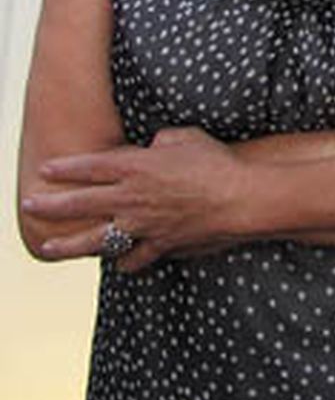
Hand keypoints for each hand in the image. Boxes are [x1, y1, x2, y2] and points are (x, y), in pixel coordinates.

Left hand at [24, 127, 244, 271]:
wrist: (240, 199)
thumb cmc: (217, 163)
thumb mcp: (188, 138)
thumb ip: (164, 140)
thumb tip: (154, 145)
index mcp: (137, 167)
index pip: (90, 167)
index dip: (65, 168)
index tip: (45, 170)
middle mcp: (131, 198)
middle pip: (80, 203)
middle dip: (50, 205)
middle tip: (30, 205)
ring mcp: (142, 225)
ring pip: (95, 239)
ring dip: (68, 244)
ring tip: (50, 246)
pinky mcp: (159, 245)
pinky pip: (133, 258)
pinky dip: (124, 261)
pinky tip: (119, 261)